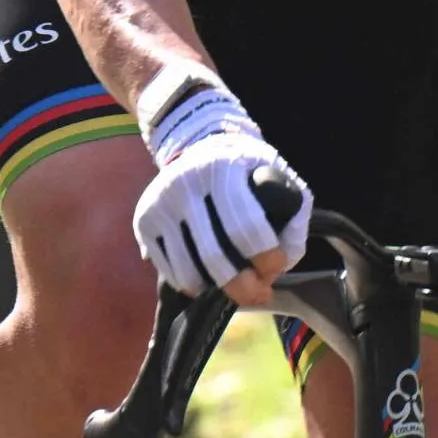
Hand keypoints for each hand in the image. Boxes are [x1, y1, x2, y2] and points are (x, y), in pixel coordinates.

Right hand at [131, 75, 310, 301]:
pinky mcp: (143, 221)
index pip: (248, 226)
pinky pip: (167, 269)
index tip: (276, 265)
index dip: (267, 257)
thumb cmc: (245, 168)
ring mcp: (160, 204)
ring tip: (233, 287)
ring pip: (188, 270)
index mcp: (223, 167)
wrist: (197, 143)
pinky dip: (191, 284)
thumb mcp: (278, 175)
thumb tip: (284, 260)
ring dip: (216, 290)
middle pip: (214, 256)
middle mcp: (185, 183)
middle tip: (258, 294)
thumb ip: (294, 215)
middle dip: (243, 286)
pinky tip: (207, 278)